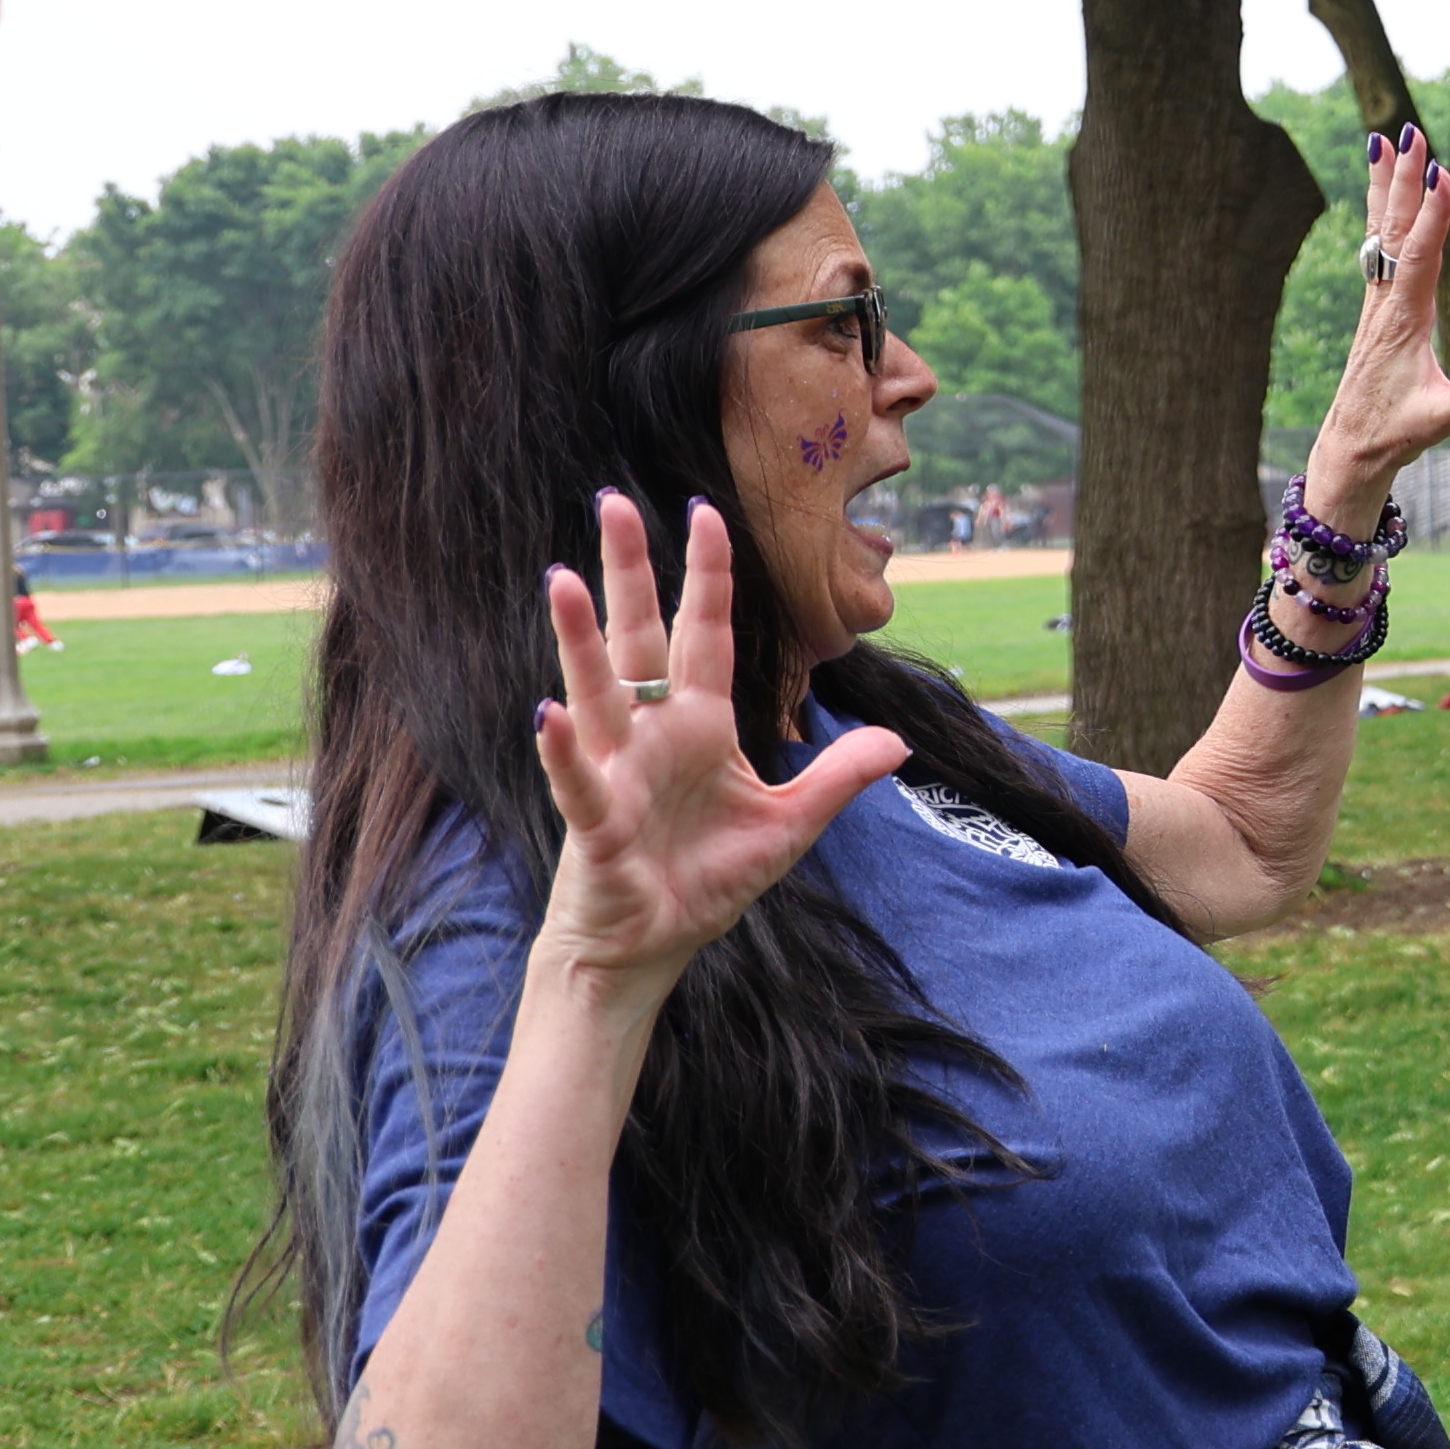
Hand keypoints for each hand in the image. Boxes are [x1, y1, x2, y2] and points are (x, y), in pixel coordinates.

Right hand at [529, 492, 904, 992]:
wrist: (649, 947)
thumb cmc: (704, 881)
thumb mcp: (789, 827)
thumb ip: (837, 779)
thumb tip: (898, 742)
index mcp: (700, 728)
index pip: (704, 636)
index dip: (706, 576)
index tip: (706, 511)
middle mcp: (651, 737)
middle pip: (638, 640)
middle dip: (627, 573)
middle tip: (611, 502)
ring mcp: (617, 774)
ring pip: (596, 693)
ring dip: (580, 639)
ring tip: (562, 578)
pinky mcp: (596, 825)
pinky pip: (578, 780)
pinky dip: (566, 750)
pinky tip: (551, 714)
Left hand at [1303, 124, 1449, 530]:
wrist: (1351, 446)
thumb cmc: (1395, 431)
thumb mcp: (1439, 421)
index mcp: (1403, 320)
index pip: (1420, 256)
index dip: (1433, 214)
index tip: (1441, 172)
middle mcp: (1386, 302)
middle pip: (1396, 229)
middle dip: (1405, 180)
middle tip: (1411, 134)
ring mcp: (1378, 301)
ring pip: (1381, 231)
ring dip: (1385, 185)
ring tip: (1384, 140)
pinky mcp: (1377, 306)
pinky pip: (1379, 246)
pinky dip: (1381, 212)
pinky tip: (1382, 190)